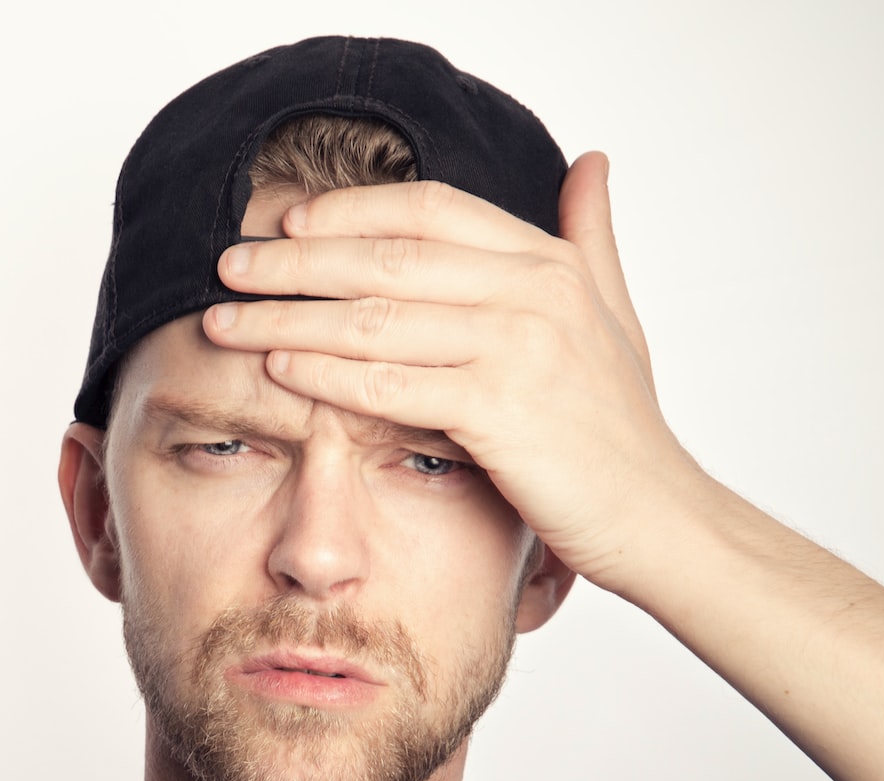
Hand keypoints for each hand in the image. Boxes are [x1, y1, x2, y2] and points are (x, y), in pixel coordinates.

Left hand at [202, 153, 708, 592]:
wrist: (658, 516)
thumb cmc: (621, 427)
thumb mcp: (613, 315)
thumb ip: (590, 238)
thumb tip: (590, 161)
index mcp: (549, 261)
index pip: (428, 209)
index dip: (349, 210)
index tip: (285, 222)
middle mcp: (534, 291)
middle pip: (385, 257)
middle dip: (294, 260)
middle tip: (227, 265)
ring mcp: (519, 348)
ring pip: (373, 318)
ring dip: (287, 317)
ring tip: (224, 320)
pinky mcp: (500, 412)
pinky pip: (389, 383)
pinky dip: (324, 373)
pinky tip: (275, 369)